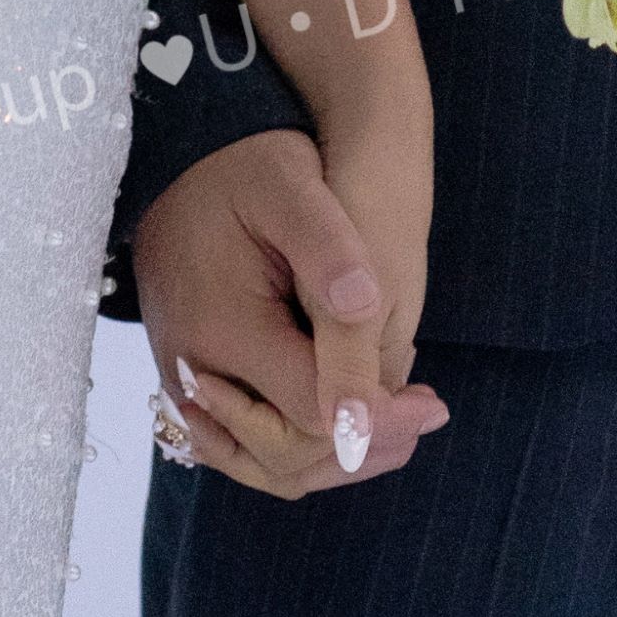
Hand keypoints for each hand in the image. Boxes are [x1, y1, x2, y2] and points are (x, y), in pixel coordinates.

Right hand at [136, 110, 445, 501]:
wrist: (180, 155)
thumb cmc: (247, 162)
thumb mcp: (294, 188)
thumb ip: (331, 256)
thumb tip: (370, 311)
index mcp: (224, 330)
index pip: (313, 415)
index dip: (381, 419)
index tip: (435, 404)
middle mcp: (193, 370)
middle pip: (286, 455)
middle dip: (362, 446)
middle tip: (426, 414)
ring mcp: (183, 380)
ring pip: (261, 461)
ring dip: (332, 456)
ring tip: (397, 427)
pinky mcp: (187, 377)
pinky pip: (240, 442)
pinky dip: (294, 444)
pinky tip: (342, 416)